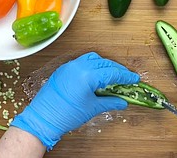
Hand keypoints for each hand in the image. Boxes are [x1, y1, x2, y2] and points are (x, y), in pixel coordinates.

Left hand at [10, 52, 139, 150]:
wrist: (42, 118)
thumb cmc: (66, 114)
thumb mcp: (92, 108)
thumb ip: (110, 102)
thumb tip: (122, 102)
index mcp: (87, 75)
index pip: (112, 72)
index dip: (125, 76)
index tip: (134, 79)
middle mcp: (78, 66)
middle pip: (104, 62)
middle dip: (116, 69)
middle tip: (126, 78)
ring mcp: (69, 66)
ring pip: (92, 59)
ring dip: (104, 64)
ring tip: (112, 75)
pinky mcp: (63, 69)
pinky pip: (82, 61)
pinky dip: (92, 65)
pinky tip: (96, 75)